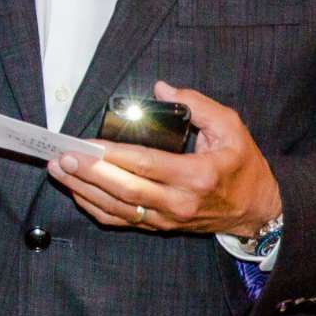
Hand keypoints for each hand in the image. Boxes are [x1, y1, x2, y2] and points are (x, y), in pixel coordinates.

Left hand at [46, 80, 282, 237]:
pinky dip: (94, 206)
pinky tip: (76, 190)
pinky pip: (120, 220)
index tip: (86, 143)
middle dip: (89, 172)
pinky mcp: (159, 226)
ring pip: (117, 208)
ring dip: (84, 189)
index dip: (113, 155)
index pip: (146, 165)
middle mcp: (179, 202)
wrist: (257, 210)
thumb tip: (161, 89)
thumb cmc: (243, 166)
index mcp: (197, 175)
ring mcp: (167, 219)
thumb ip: (199, 105)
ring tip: (59, 170)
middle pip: (125, 190)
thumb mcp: (232, 128)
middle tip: (63, 155)